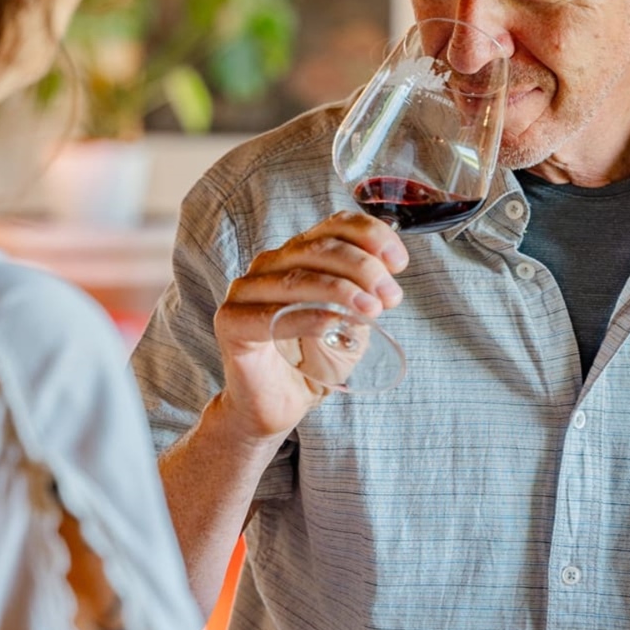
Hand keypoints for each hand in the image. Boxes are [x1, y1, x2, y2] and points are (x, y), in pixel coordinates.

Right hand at [213, 213, 407, 442]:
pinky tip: (331, 323)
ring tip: (371, 309)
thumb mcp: (352, 322)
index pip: (334, 225)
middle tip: (389, 295)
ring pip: (297, 277)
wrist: (279, 404)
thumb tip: (386, 287)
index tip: (398, 262)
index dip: (370, 235)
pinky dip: (306, 316)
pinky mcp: (231, 322)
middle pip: (318, 248)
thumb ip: (366, 297)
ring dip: (340, 290)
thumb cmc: (313, 359)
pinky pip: (271, 315)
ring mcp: (247, 291)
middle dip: (362, 267)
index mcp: (300, 254)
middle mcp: (271, 264)